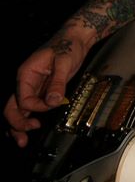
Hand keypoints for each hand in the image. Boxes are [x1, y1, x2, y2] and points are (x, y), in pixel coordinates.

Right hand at [4, 32, 88, 147]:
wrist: (75, 39)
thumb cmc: (68, 45)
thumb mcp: (64, 62)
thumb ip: (58, 82)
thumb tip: (53, 101)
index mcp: (26, 74)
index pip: (23, 99)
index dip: (36, 107)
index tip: (52, 105)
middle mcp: (25, 82)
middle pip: (12, 107)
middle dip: (16, 124)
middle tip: (24, 140)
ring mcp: (32, 87)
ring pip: (18, 109)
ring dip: (18, 125)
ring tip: (22, 142)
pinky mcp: (41, 90)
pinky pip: (30, 107)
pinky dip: (28, 117)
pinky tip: (30, 127)